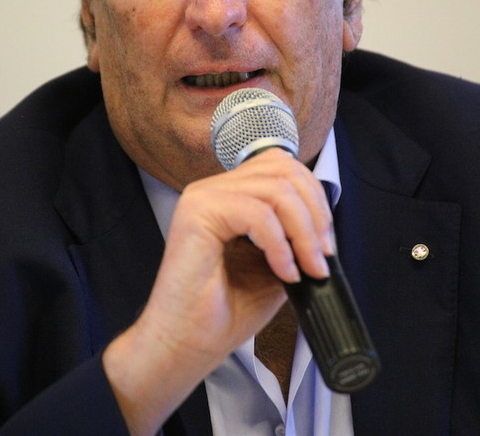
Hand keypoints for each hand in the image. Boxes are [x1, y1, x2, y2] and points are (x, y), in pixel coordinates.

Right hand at [103, 148, 332, 434]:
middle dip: (315, 212)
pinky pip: (257, 213)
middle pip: (283, 169)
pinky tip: (285, 272)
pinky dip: (280, 244)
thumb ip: (293, 238)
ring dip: (303, 231)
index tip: (326, 244)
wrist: (185, 344)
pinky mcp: (197, 213)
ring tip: (309, 268)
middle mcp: (214, 188)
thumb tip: (325, 230)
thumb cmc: (223, 312)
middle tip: (322, 256)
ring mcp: (203, 196)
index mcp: (230, 194)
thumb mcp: (274, 266)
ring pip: (275, 189)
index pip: (281, 166)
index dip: (314, 198)